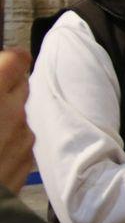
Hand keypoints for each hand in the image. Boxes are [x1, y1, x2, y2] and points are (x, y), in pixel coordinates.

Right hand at [0, 49, 33, 194]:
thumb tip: (0, 70)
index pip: (15, 60)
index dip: (7, 60)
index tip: (2, 62)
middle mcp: (13, 113)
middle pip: (21, 86)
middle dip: (4, 87)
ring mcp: (22, 139)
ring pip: (20, 115)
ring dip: (5, 115)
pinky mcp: (24, 162)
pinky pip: (21, 141)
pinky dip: (8, 140)